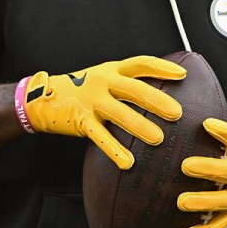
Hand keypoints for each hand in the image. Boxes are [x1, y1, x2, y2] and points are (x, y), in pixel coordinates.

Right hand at [20, 56, 183, 169]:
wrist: (43, 98)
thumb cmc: (82, 89)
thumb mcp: (104, 77)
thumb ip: (128, 81)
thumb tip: (162, 91)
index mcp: (112, 69)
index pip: (140, 64)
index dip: (162, 68)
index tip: (182, 74)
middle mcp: (102, 81)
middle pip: (133, 89)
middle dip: (157, 100)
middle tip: (177, 113)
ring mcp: (91, 101)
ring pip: (119, 113)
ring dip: (140, 126)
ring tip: (158, 139)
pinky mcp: (81, 120)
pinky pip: (101, 137)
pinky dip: (115, 151)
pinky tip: (128, 163)